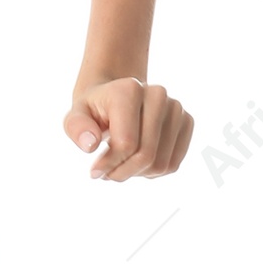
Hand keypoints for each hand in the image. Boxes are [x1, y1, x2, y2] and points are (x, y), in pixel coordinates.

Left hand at [64, 78, 192, 180]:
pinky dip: (153, 171)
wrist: (115, 98)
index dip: (109, 164)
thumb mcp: (75, 116)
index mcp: (130, 89)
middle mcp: (158, 94)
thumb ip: (76, 128)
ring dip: (137, 173)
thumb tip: (91, 145)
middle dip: (123, 172)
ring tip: (121, 164)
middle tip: (107, 174)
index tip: (95, 170)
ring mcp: (176, 107)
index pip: (126, 143)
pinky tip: (138, 160)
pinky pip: (173, 164)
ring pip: (161, 164)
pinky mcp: (186, 122)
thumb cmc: (94, 111)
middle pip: (146, 155)